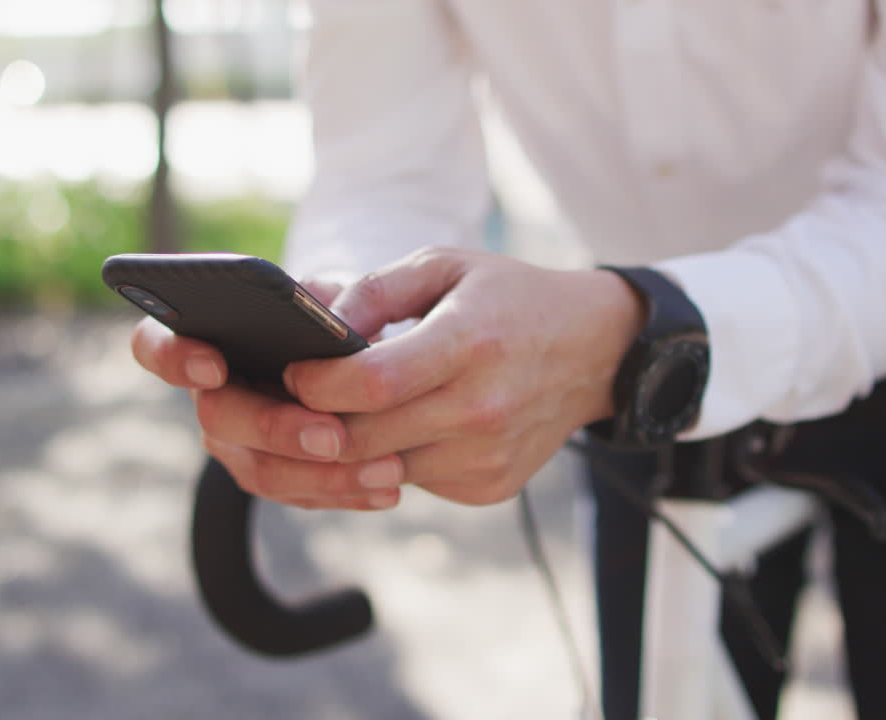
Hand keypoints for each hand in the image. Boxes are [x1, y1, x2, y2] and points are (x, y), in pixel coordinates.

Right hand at [129, 279, 407, 510]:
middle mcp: (210, 395)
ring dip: (325, 474)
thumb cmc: (336, 316)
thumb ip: (324, 300)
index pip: (155, 345)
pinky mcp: (274, 477)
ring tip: (386, 466)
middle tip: (334, 436)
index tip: (214, 365)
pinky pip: (299, 495)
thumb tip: (332, 324)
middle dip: (277, 428)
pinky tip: (388, 488)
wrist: (369, 362)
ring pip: (262, 470)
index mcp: (206, 337)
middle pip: (220, 418)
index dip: (174, 358)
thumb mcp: (335, 295)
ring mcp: (237, 443)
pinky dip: (346, 493)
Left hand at [284, 248, 644, 505]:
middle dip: (315, 424)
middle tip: (297, 401)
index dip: (316, 384)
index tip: (292, 372)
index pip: (371, 384)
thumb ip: (375, 290)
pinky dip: (394, 459)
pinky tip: (402, 426)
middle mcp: (482, 408)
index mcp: (468, 343)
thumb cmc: (508, 300)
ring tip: (345, 412)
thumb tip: (316, 324)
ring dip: (352, 447)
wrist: (593, 351)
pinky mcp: (490, 486)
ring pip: (382, 470)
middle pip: (364, 439)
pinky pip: (415, 482)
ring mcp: (488, 456)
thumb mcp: (445, 267)